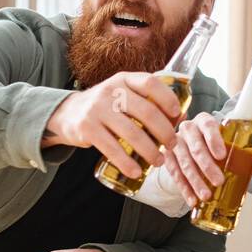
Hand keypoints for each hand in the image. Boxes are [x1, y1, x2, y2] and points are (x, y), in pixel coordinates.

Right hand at [42, 72, 183, 179]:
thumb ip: (150, 103)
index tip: (177, 114)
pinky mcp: (87, 128)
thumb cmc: (108, 106)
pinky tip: (136, 171)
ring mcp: (97, 109)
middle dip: (164, 132)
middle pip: (146, 111)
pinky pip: (112, 149)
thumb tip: (182, 118)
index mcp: (125, 80)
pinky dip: (127, 163)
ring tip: (159, 161)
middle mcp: (111, 91)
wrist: (69, 113)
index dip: (167, 98)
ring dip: (150, 151)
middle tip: (172, 145)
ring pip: (132, 133)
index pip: (150, 83)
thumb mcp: (126, 96)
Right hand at [162, 113, 226, 205]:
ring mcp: (175, 143)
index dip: (215, 140)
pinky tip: (192, 200)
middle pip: (196, 148)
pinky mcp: (168, 157)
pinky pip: (174, 174)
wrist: (192, 144)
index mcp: (205, 121)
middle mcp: (188, 129)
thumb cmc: (216, 144)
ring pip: (184, 163)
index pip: (209, 126)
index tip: (222, 155)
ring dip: (195, 181)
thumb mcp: (230, 146)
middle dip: (207, 166)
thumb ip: (247, 157)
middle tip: (219, 181)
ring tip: (206, 196)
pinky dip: (184, 188)